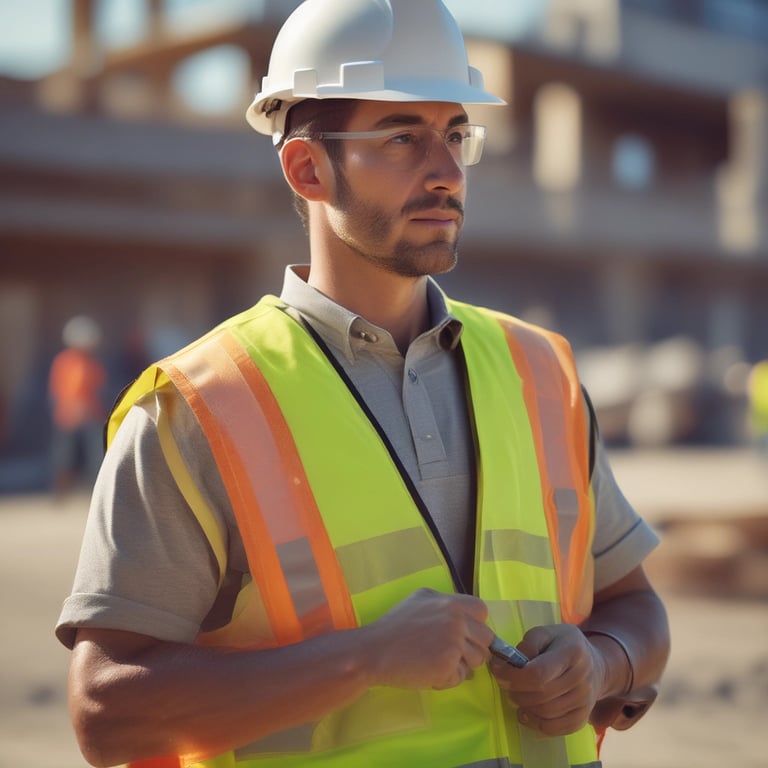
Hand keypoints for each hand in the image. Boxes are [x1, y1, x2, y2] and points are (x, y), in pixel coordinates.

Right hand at [360, 588, 493, 690]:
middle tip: (450, 652)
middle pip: (486, 639)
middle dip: (473, 648)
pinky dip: (448, 678)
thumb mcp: (420, 599)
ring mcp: (454, 644)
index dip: (476, 624)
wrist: (374, 650)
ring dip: (462, 665)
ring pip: (477, 660)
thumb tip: (467, 620)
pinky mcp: (448, 666)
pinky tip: (429, 671)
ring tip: (437, 661)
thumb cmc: (395, 625)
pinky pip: (461, 677)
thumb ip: (446, 604)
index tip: (465, 632)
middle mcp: (456, 620)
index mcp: (450, 602)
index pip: (483, 611)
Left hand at [489, 624, 605, 736]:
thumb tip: (510, 664)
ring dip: (523, 706)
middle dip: (515, 691)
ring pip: (546, 714)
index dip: (513, 676)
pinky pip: (554, 729)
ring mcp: (586, 701)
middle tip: (505, 683)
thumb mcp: (545, 633)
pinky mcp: (582, 718)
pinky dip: (535, 723)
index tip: (498, 671)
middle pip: (541, 696)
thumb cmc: (562, 645)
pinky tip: (526, 712)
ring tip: (516, 694)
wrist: (595, 665)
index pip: (538, 674)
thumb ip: (528, 644)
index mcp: (573, 652)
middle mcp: (583, 679)